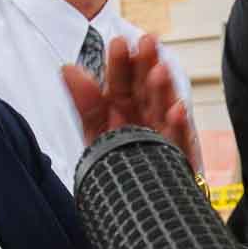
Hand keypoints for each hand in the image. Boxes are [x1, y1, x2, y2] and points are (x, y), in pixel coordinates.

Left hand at [64, 33, 196, 166]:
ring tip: (159, 70)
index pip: (122, 82)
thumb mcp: (96, 132)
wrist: (137, 206)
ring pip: (164, 108)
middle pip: (146, 88)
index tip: (119, 43)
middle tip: (147, 41)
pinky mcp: (179, 156)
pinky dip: (178, 126)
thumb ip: (85, 102)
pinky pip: (180, 140)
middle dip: (147, 65)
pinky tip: (176, 111)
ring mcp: (164, 135)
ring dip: (163, 89)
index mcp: (124, 110)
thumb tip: (67, 68)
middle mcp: (145, 118)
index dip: (121, 63)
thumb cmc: (119, 166)